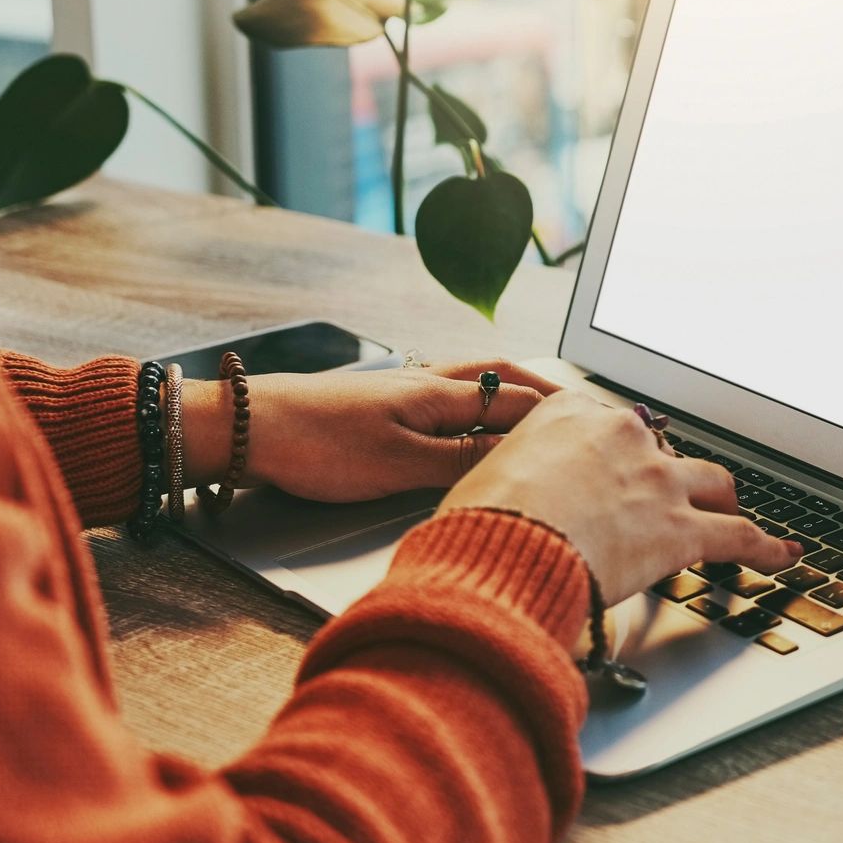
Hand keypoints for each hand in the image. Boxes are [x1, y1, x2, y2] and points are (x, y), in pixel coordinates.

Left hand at [182, 360, 556, 503]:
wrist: (244, 427)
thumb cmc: (314, 445)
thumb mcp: (398, 466)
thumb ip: (462, 461)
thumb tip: (521, 459)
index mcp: (438, 395)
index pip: (519, 401)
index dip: (561, 414)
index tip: (598, 426)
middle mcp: (425, 383)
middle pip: (501, 376)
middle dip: (543, 390)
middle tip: (577, 406)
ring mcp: (399, 389)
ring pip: (471, 381)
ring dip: (509, 389)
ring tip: (535, 406)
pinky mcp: (376, 404)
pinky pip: (443, 395)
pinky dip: (473, 401)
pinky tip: (467, 418)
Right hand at [440, 391, 800, 607]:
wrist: (504, 544)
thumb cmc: (480, 519)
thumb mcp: (482, 479)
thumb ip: (508, 481)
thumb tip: (497, 507)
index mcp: (569, 415)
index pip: (608, 425)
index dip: (615, 453)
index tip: (613, 467)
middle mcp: (621, 436)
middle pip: (663, 448)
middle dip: (666, 473)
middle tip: (662, 496)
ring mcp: (658, 480)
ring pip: (709, 481)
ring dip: (721, 499)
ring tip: (729, 513)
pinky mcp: (682, 529)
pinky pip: (739, 536)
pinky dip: (766, 548)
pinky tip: (783, 555)